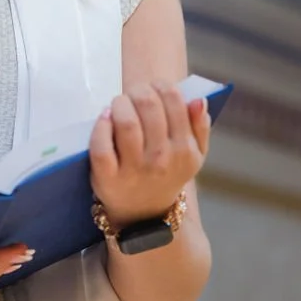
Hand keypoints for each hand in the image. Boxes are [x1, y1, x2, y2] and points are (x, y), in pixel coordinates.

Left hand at [88, 80, 209, 230]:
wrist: (145, 215)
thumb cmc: (168, 174)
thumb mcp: (194, 155)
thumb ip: (200, 127)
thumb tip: (198, 100)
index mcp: (185, 149)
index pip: (174, 101)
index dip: (160, 85)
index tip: (152, 87)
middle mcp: (161, 158)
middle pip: (148, 106)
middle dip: (138, 91)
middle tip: (132, 95)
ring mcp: (134, 169)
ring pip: (126, 123)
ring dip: (119, 104)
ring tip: (118, 104)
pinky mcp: (107, 178)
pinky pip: (101, 146)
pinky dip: (101, 126)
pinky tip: (104, 118)